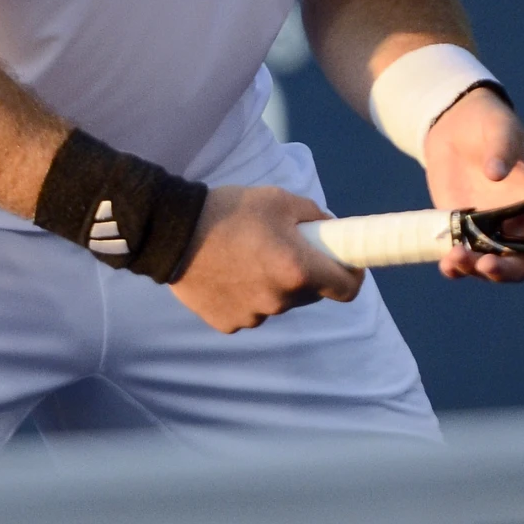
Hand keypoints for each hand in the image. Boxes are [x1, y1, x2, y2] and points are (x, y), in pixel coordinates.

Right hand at [169, 184, 364, 332]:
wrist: (171, 233)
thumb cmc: (229, 210)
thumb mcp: (279, 199)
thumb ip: (315, 216)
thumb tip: (332, 231)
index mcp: (298, 270)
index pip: (347, 289)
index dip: (352, 275)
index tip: (346, 262)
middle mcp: (280, 300)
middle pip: (311, 294)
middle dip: (307, 273)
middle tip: (286, 248)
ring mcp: (254, 316)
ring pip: (280, 302)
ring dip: (275, 284)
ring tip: (248, 256)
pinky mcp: (229, 324)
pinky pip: (251, 311)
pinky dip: (247, 295)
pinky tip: (228, 273)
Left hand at [422, 88, 523, 288]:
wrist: (454, 126)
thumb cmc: (489, 124)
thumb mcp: (499, 129)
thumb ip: (501, 149)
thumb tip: (496, 173)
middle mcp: (518, 222)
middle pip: (521, 263)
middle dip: (506, 271)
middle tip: (485, 266)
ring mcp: (489, 229)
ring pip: (490, 265)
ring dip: (476, 271)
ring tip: (454, 259)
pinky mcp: (462, 229)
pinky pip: (463, 257)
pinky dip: (456, 267)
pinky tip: (446, 263)